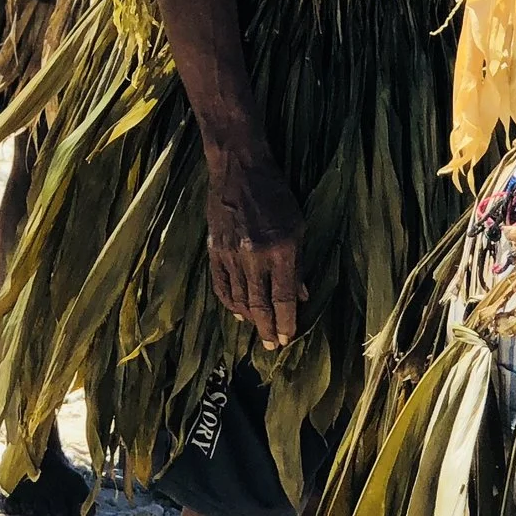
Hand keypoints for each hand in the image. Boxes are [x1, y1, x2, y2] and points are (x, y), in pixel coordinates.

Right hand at [203, 159, 306, 349]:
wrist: (239, 169)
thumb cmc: (276, 194)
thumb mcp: (297, 226)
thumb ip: (298, 264)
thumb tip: (301, 295)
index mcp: (280, 251)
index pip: (283, 298)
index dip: (286, 322)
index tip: (287, 338)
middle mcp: (254, 257)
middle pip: (259, 305)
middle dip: (267, 328)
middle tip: (271, 346)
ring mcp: (230, 255)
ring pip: (238, 299)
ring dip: (249, 319)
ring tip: (258, 331)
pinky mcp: (214, 250)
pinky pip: (220, 285)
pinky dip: (228, 302)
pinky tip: (237, 311)